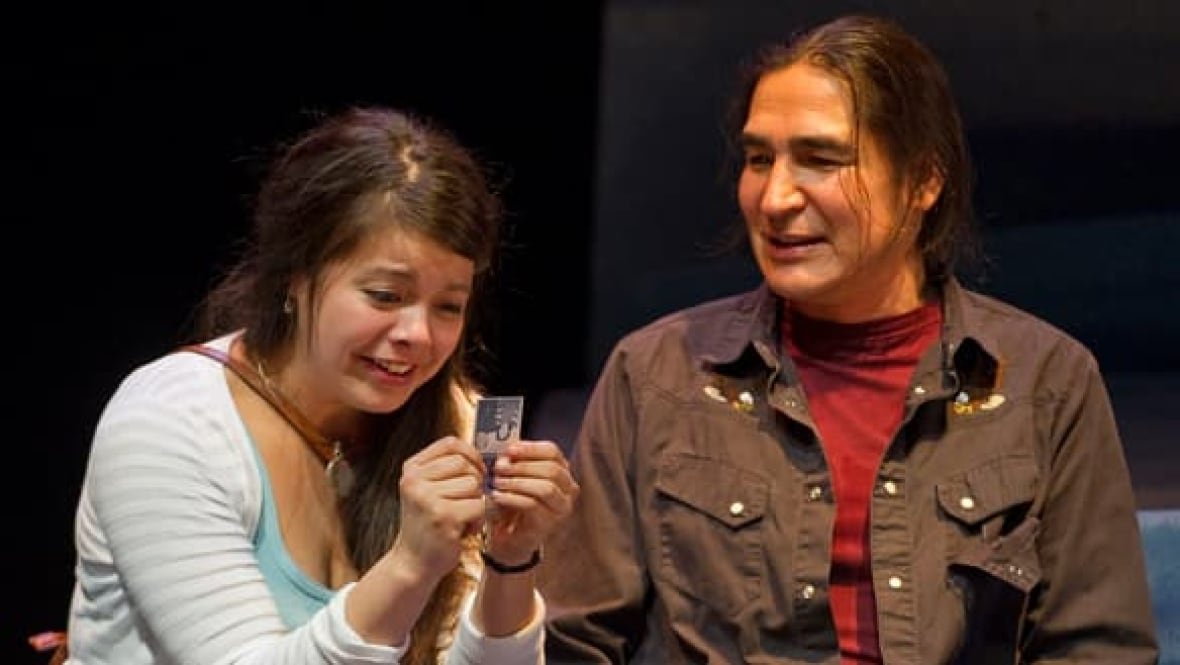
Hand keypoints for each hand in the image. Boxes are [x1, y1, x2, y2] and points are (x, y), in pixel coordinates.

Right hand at [391, 436, 486, 581]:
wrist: (413, 563)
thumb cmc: (427, 525)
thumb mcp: (426, 490)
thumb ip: (446, 469)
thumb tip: (482, 454)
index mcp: (411, 469)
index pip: (450, 444)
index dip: (471, 453)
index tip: (476, 469)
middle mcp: (415, 480)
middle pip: (464, 464)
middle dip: (475, 482)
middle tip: (468, 502)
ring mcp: (427, 498)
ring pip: (473, 484)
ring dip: (476, 502)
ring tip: (462, 518)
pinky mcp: (444, 516)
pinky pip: (479, 505)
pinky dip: (479, 519)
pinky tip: (465, 529)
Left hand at [483, 440, 578, 564]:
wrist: (510, 538)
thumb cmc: (515, 505)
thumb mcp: (517, 478)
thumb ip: (515, 463)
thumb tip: (507, 454)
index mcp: (561, 472)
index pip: (552, 452)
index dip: (530, 448)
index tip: (509, 449)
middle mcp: (568, 490)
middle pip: (551, 469)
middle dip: (522, 466)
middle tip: (500, 467)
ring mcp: (561, 509)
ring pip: (546, 487)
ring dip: (518, 482)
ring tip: (498, 482)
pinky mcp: (548, 524)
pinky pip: (532, 505)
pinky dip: (512, 498)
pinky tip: (498, 496)